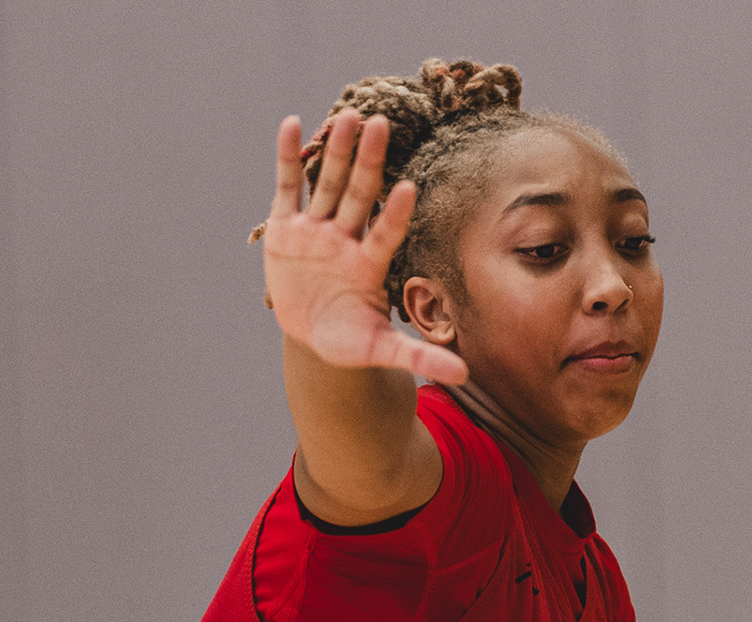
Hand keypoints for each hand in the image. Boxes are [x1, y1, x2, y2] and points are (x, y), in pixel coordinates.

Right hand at [260, 112, 466, 385]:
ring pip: (327, 185)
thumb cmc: (349, 340)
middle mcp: (345, 239)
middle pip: (358, 195)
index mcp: (369, 264)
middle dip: (368, 162)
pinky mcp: (286, 228)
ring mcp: (316, 230)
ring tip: (347, 117)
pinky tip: (293, 126)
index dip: (395, 213)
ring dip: (336, 152)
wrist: (312, 333)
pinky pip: (288, 188)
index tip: (408, 188)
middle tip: (380, 123)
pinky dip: (289, 159)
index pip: (385, 233)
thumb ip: (420, 357)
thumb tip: (465, 375)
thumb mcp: (381, 350)